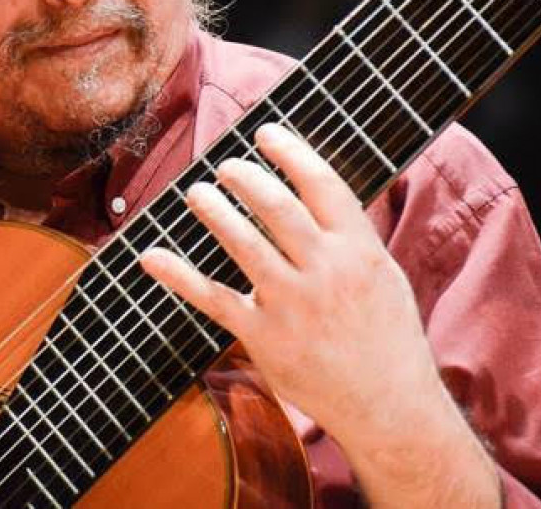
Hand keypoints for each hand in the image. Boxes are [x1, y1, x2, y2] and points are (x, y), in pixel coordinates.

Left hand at [139, 123, 448, 446]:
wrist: (389, 407)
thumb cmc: (387, 336)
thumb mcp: (383, 274)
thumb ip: (348, 235)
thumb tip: (314, 188)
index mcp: (359, 251)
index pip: (322, 185)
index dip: (290, 153)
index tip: (265, 132)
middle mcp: (326, 272)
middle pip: (277, 207)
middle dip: (246, 177)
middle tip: (225, 164)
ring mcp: (292, 305)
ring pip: (243, 243)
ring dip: (214, 211)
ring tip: (196, 192)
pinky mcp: (264, 337)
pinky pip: (213, 298)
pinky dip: (178, 276)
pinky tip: (152, 256)